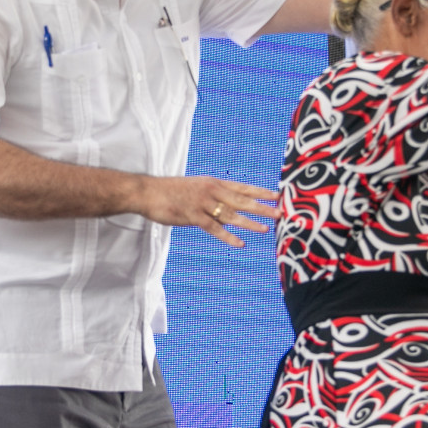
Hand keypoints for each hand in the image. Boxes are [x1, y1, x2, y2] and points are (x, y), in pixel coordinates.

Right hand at [138, 176, 277, 247]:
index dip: (260, 192)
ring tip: (265, 229)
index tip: (277, 196)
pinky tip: (240, 243)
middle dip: (261, 207)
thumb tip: (228, 205)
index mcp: (213, 184)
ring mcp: (202, 204)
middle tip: (279, 213)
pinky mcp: (192, 216)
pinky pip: (214, 228)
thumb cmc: (171, 191)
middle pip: (241, 200)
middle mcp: (211, 192)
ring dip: (249, 222)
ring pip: (230, 214)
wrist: (148, 192)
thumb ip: (213, 196)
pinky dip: (228, 236)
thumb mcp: (196, 188)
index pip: (242, 188)